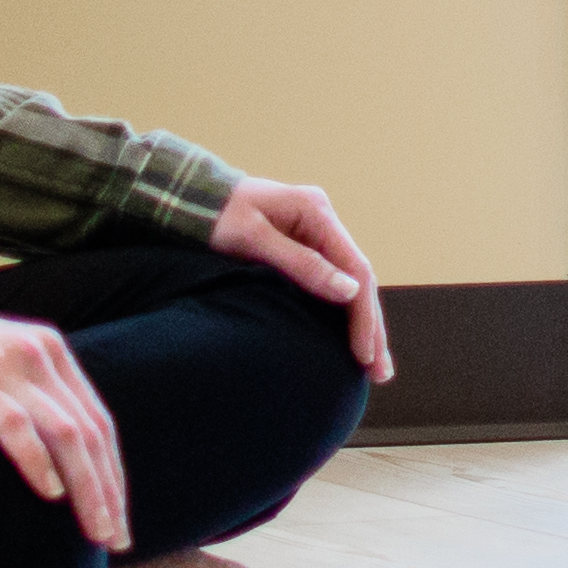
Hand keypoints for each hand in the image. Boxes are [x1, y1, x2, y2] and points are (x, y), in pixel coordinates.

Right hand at [0, 311, 132, 549]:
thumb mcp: (5, 369)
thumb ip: (36, 400)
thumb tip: (68, 462)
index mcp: (53, 354)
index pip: (98, 422)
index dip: (113, 474)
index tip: (119, 520)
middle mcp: (38, 354)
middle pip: (89, 433)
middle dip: (107, 490)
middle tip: (115, 540)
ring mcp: (5, 365)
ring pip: (65, 433)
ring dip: (85, 487)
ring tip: (94, 529)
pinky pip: (14, 425)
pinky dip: (37, 460)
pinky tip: (51, 493)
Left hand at [208, 178, 393, 382]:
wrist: (187, 195)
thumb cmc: (215, 215)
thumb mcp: (253, 239)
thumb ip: (301, 264)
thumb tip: (349, 291)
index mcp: (316, 212)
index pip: (356, 269)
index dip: (363, 315)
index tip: (364, 353)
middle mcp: (322, 220)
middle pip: (360, 278)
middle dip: (372, 326)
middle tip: (380, 372)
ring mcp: (313, 231)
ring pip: (349, 282)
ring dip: (362, 322)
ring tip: (371, 364)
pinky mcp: (301, 244)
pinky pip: (331, 279)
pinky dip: (342, 310)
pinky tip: (348, 334)